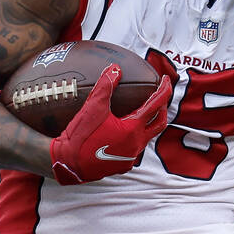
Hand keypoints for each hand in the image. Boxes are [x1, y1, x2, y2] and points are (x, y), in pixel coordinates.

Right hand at [49, 65, 171, 184]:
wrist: (67, 164)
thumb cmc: (80, 136)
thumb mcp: (93, 107)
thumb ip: (106, 85)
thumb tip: (115, 68)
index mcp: (133, 129)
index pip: (157, 104)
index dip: (164, 89)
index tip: (166, 79)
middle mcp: (136, 144)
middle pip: (159, 123)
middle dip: (162, 108)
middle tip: (158, 96)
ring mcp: (131, 157)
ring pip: (147, 137)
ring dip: (147, 124)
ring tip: (141, 112)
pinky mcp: (123, 165)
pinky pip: (134, 149)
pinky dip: (133, 137)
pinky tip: (124, 132)